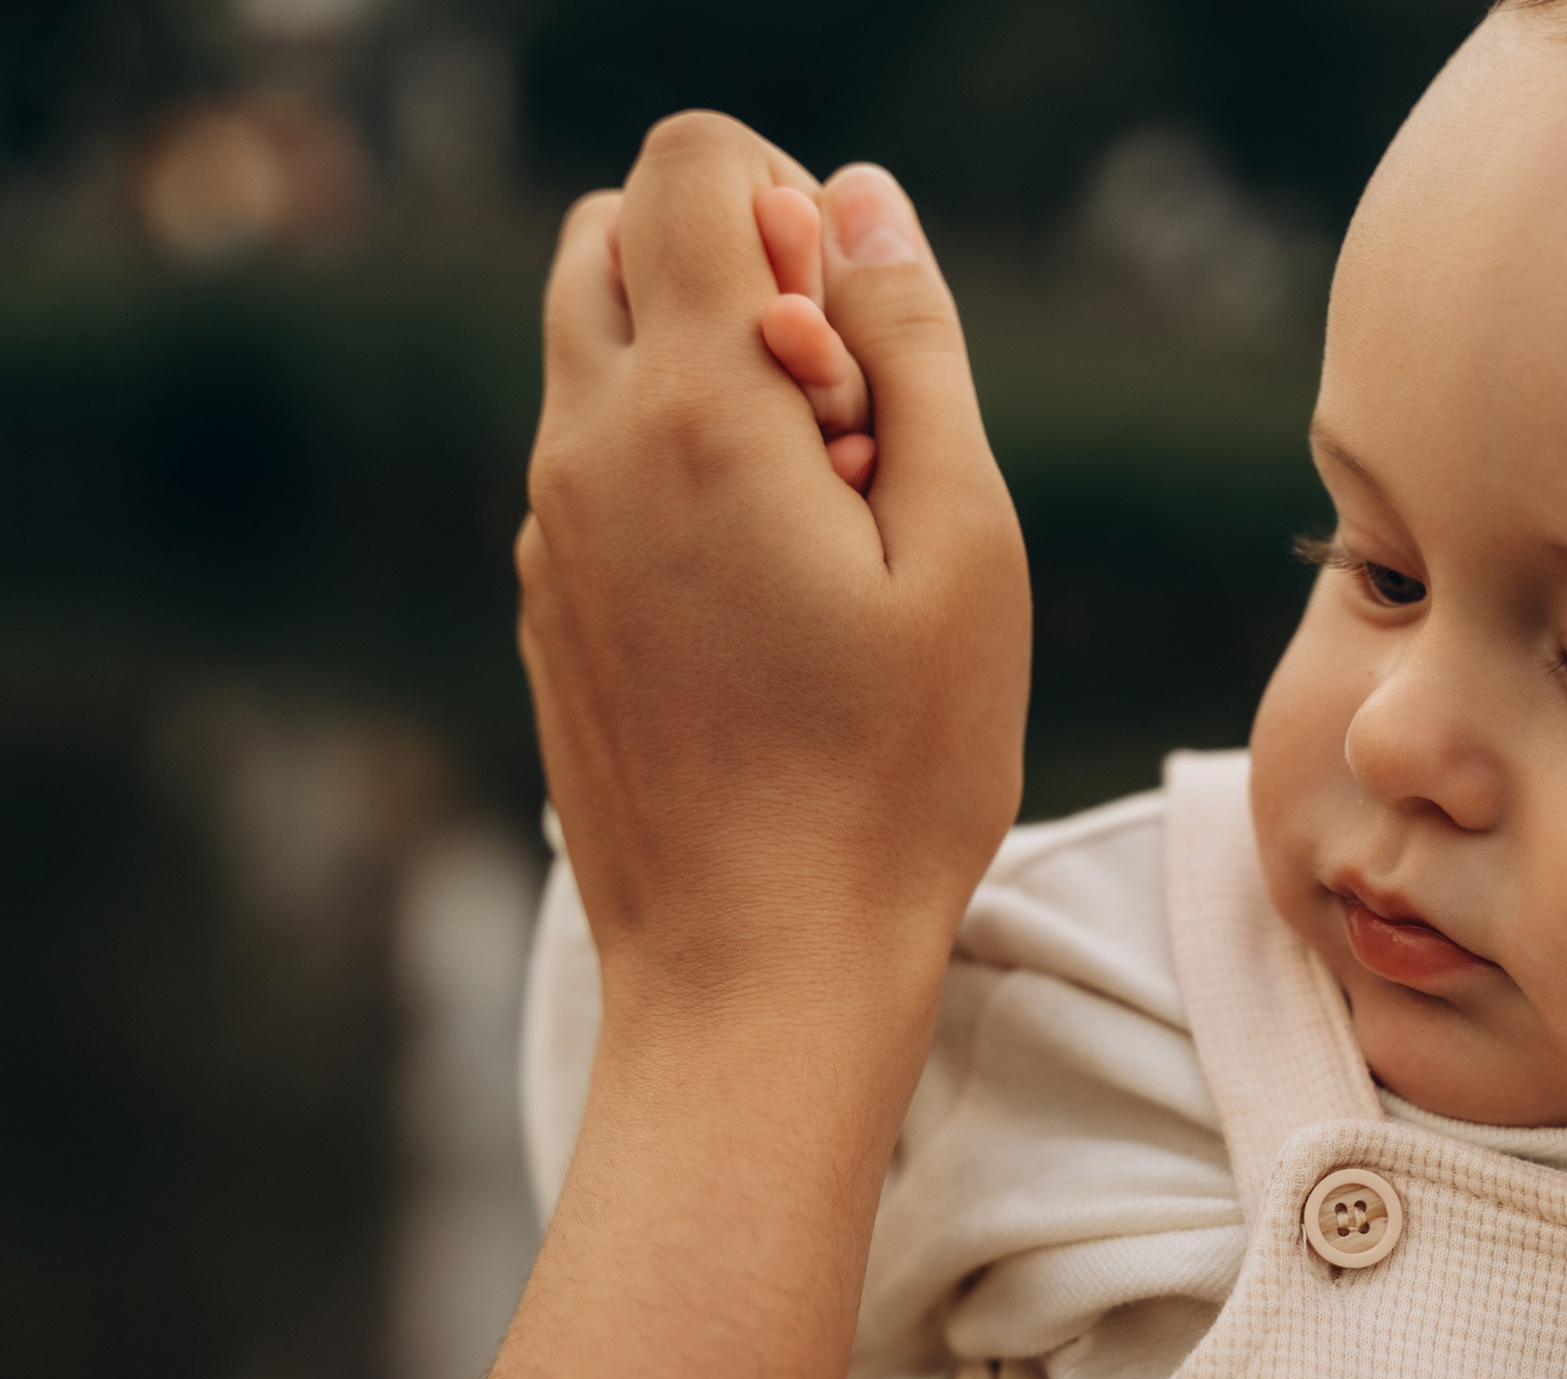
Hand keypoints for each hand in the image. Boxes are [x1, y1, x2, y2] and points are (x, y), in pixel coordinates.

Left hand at [519, 116, 1029, 1015]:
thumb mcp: (967, 546)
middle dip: (735, 271)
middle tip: (846, 421)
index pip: (691, 167)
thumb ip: (915, 345)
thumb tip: (864, 199)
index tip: (862, 349)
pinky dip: (676, 471)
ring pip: (598, 351)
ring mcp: (547, 533)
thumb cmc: (893, 776)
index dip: (794, 210)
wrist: (757, 971)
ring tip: (816, 523)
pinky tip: (768, 606)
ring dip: (706, 374)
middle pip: (616, 234)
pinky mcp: (548, 604)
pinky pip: (595, 465)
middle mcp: (584, 450)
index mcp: (694, 415)